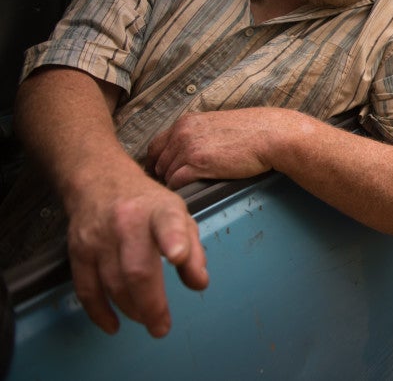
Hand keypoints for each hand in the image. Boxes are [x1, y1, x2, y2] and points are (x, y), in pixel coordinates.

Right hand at [63, 166, 207, 337]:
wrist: (100, 182)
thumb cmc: (147, 204)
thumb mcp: (178, 216)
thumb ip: (193, 249)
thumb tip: (199, 283)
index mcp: (160, 210)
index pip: (168, 223)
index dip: (174, 240)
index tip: (177, 256)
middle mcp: (128, 222)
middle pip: (137, 269)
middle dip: (151, 304)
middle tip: (161, 326)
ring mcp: (99, 238)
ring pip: (113, 284)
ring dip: (131, 310)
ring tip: (147, 320)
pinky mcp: (78, 251)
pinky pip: (86, 289)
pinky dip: (99, 312)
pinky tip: (113, 324)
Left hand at [147, 109, 280, 188]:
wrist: (270, 135)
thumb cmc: (251, 131)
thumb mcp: (217, 124)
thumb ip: (198, 134)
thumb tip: (191, 149)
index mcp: (186, 122)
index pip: (155, 145)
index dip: (158, 162)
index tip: (165, 172)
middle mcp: (182, 132)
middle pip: (158, 162)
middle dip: (165, 175)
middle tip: (176, 185)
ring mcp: (188, 147)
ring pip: (167, 173)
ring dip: (175, 183)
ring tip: (187, 189)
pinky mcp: (198, 164)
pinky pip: (177, 182)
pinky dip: (181, 189)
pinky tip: (192, 190)